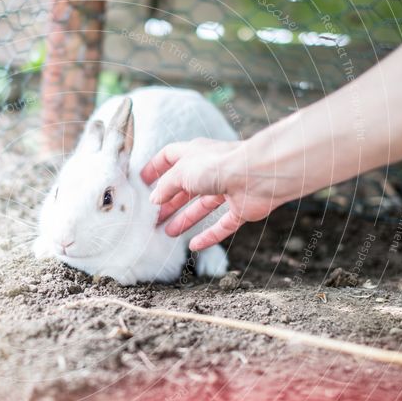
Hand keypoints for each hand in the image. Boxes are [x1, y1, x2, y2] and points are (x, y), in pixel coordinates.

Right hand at [141, 138, 285, 250]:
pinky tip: (194, 246)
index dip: (155, 167)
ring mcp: (227, 189)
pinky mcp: (241, 208)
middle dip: (169, 201)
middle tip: (153, 217)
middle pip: (185, 186)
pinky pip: (222, 224)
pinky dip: (209, 236)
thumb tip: (154, 198)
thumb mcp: (181, 173)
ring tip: (168, 232)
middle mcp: (210, 170)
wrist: (259, 175)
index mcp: (195, 154)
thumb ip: (165, 186)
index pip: (170, 157)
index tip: (142, 181)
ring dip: (185, 219)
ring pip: (202, 206)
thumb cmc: (217, 165)